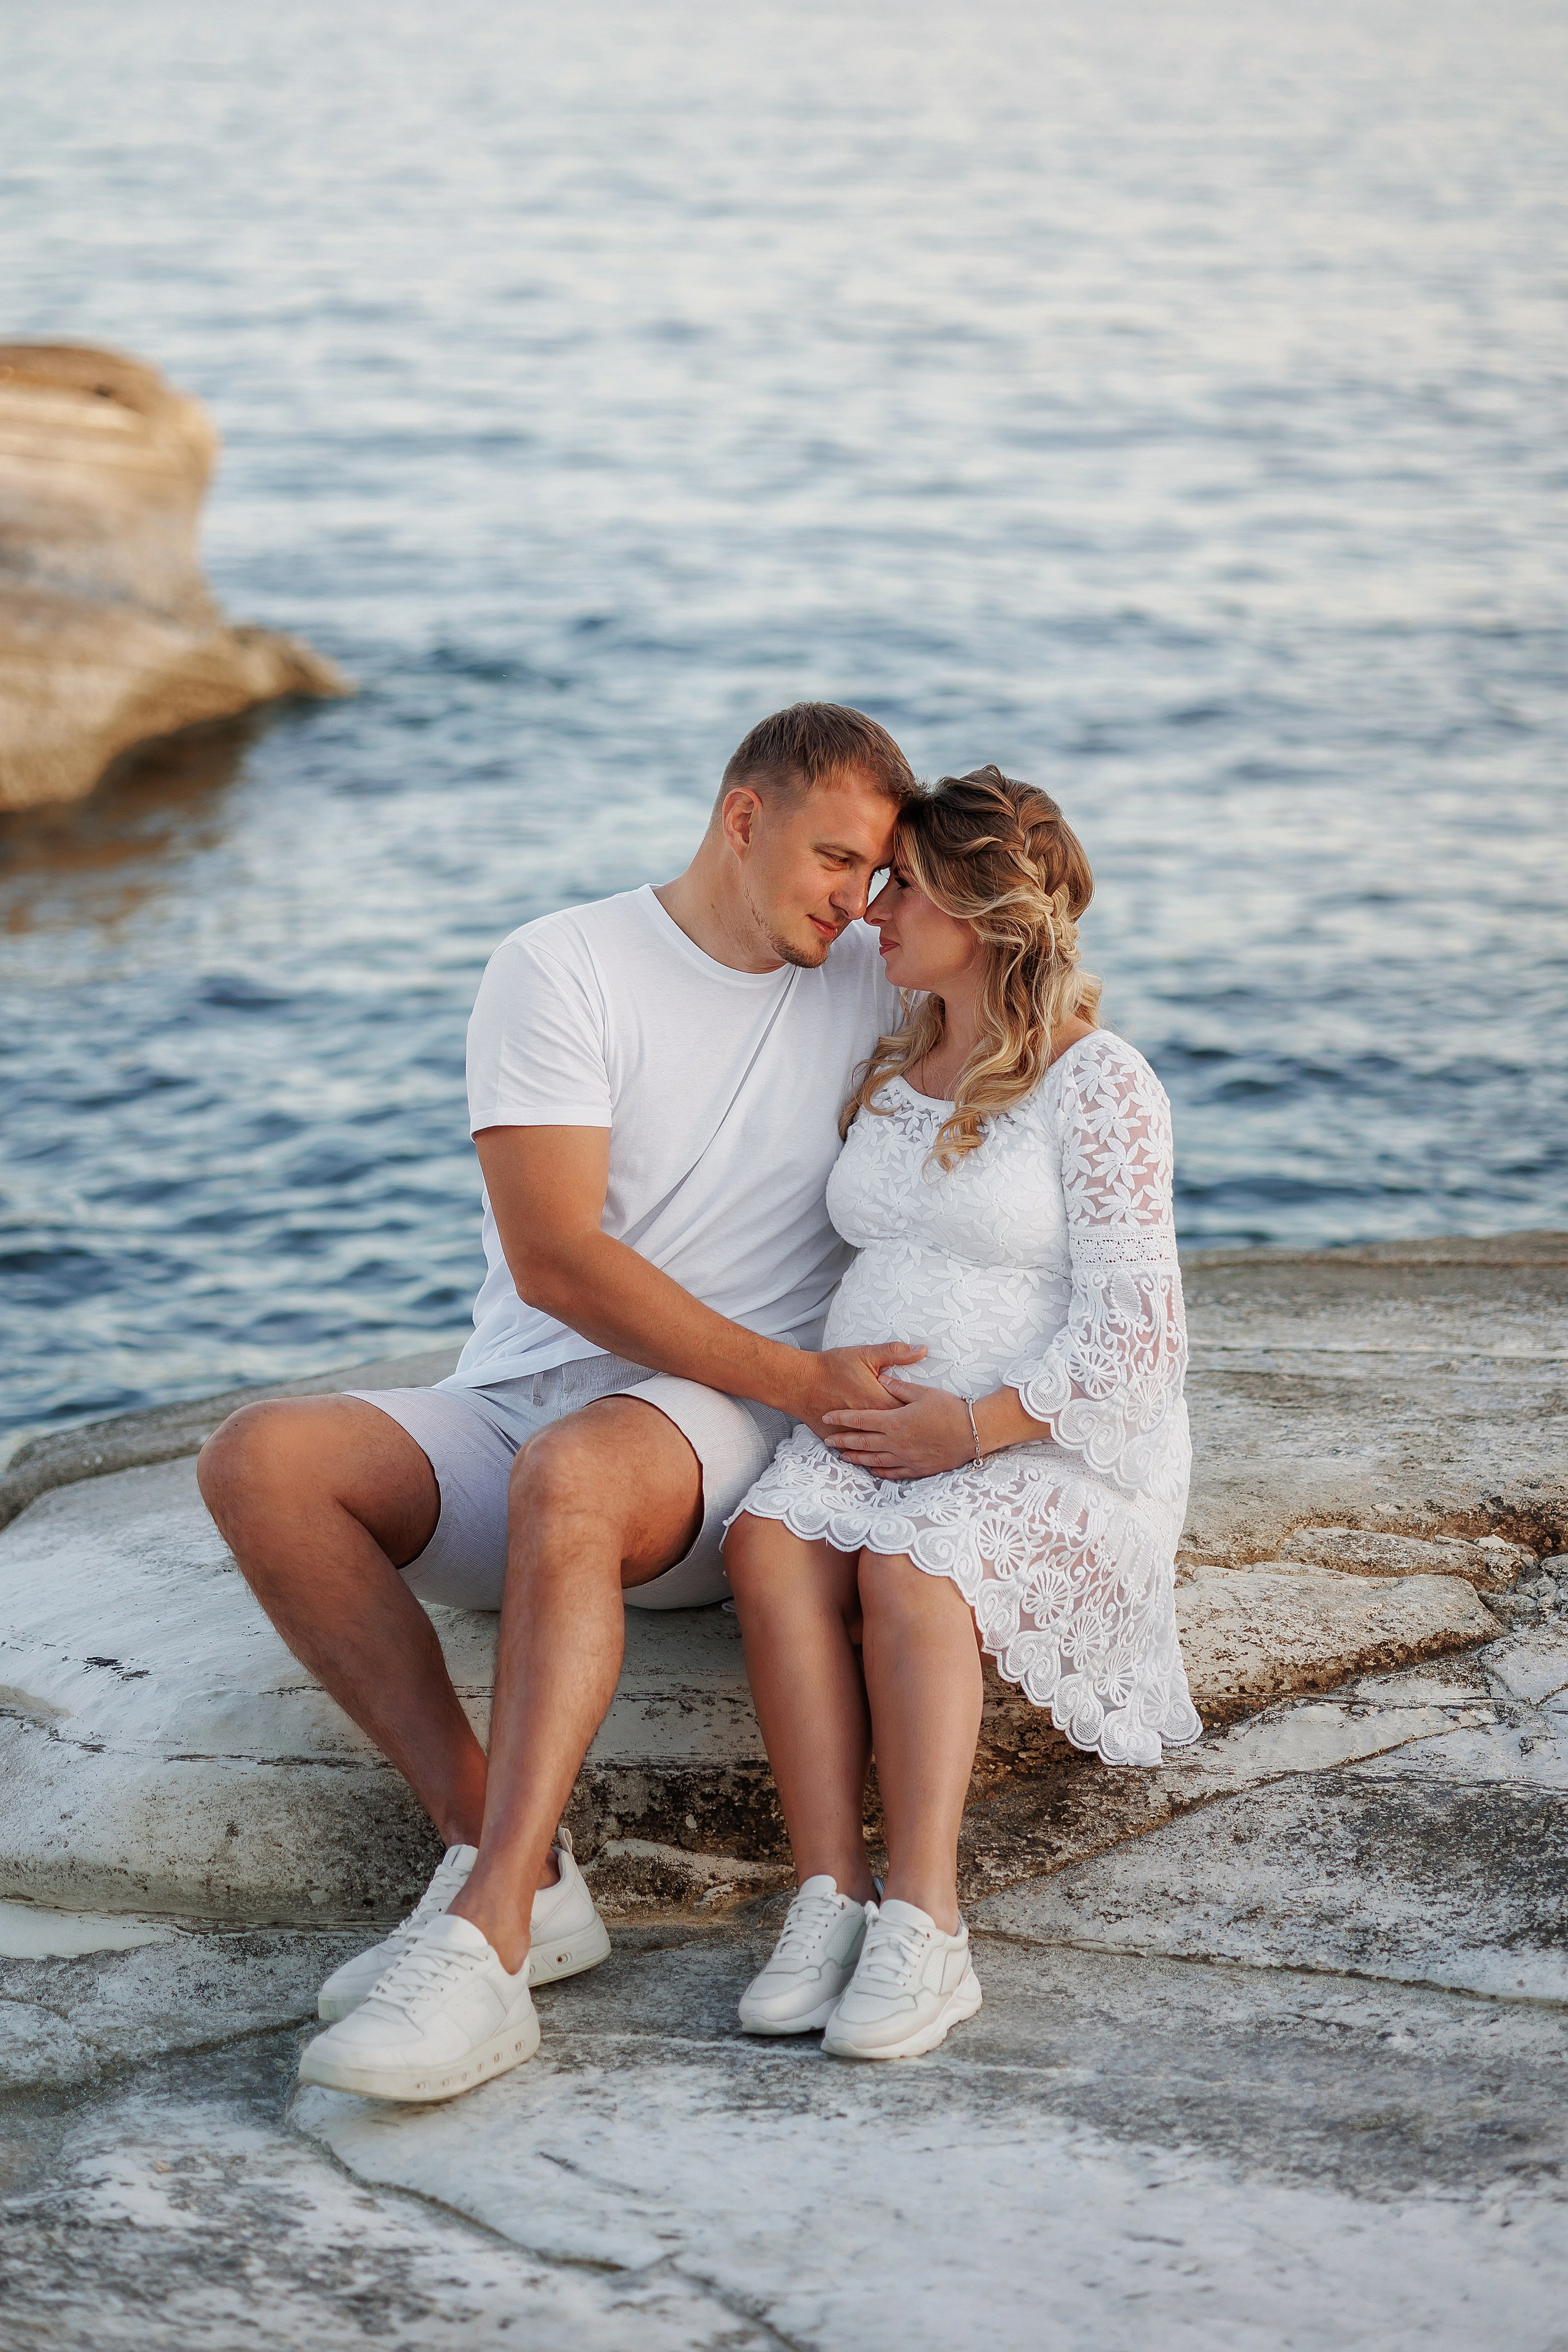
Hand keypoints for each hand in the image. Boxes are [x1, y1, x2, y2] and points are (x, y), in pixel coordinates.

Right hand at [793, 1344, 926, 1444]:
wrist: (799, 1382)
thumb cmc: (832, 1367)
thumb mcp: (865, 1354)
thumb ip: (895, 1353)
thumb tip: (921, 1350)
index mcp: (880, 1402)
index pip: (910, 1413)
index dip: (922, 1416)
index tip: (934, 1417)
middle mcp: (869, 1422)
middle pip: (898, 1433)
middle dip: (913, 1435)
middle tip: (928, 1437)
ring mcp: (853, 1434)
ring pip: (879, 1448)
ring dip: (894, 1449)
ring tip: (910, 1452)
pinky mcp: (840, 1439)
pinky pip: (857, 1452)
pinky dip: (869, 1456)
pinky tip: (880, 1461)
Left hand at [821, 1379, 975, 1481]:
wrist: (974, 1432)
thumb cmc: (950, 1409)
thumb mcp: (923, 1392)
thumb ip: (899, 1387)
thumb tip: (881, 1377)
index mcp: (895, 1422)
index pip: (860, 1420)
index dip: (842, 1418)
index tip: (827, 1416)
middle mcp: (896, 1443)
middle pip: (862, 1443)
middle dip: (843, 1441)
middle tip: (827, 1441)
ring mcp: (906, 1458)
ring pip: (874, 1460)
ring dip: (856, 1458)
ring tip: (843, 1457)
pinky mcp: (918, 1468)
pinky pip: (893, 1472)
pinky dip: (880, 1472)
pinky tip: (872, 1470)